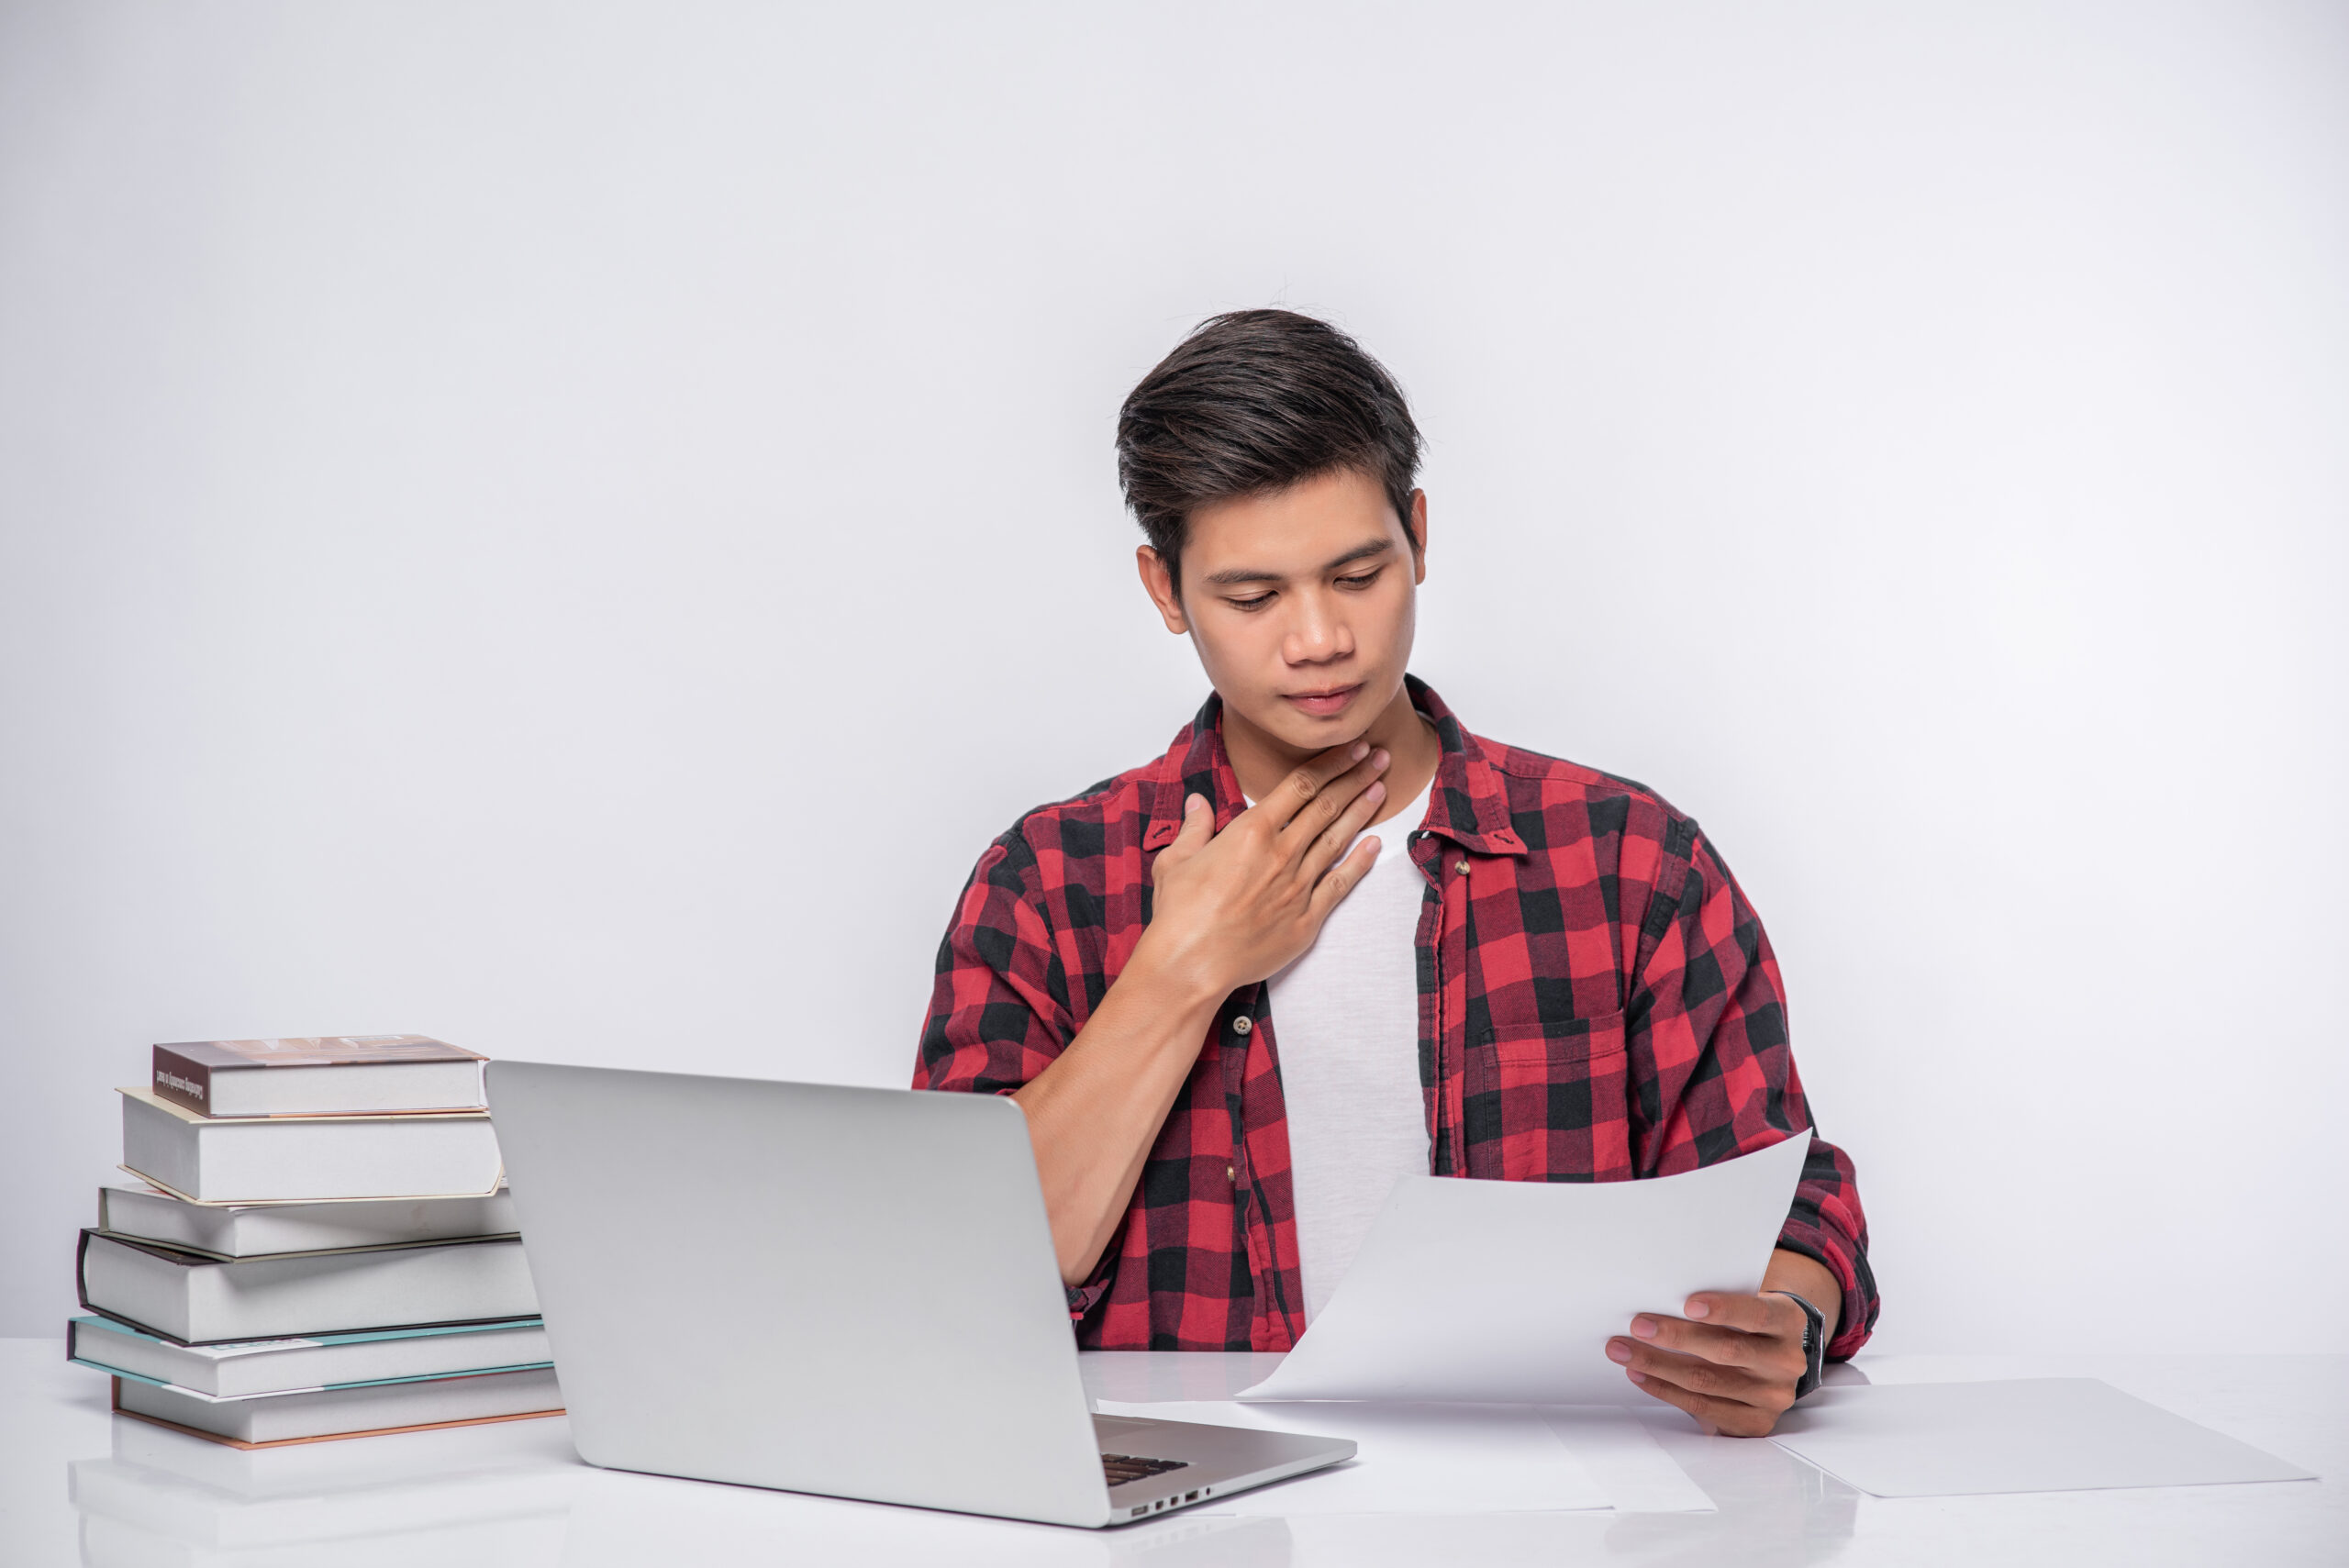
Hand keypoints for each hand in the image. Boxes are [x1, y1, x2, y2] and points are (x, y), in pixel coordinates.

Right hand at [1136, 740, 1389, 998]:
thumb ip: (1195, 827)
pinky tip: (1375, 845)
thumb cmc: (1179, 913)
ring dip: (1362, 811)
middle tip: (1379, 757)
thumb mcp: (1176, 859)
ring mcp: (1298, 886)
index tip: (1351, 748)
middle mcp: (1281, 853)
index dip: (1331, 764)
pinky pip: (1340, 884)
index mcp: (1251, 831)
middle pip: (1327, 806)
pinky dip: (1360, 863)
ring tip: (1380, 787)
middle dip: (1355, 777)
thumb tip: (1198, 802)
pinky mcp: (1306, 918)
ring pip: (1338, 839)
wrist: (1191, 963)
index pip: (1301, 786)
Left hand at [1606, 1291, 1811, 1436]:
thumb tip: (1660, 1296)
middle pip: (1725, 1350)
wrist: (1774, 1362)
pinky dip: (1665, 1390)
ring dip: (1658, 1365)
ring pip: (1706, 1381)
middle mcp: (1785, 1361)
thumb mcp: (1747, 1304)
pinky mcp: (1754, 1422)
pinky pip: (1703, 1407)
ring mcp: (1772, 1396)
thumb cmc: (1747, 1324)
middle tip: (1638, 1326)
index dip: (1724, 1309)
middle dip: (1676, 1337)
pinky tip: (1641, 1375)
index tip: (1688, 1305)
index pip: (1757, 1314)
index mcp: (1787, 1322)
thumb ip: (1719, 1303)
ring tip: (1625, 1351)